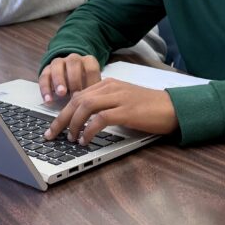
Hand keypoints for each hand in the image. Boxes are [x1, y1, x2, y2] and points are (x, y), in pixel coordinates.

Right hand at [39, 53, 101, 101]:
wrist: (69, 76)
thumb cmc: (84, 84)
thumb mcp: (91, 86)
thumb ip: (94, 92)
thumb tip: (98, 107)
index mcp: (88, 61)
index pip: (91, 67)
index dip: (91, 81)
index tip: (90, 95)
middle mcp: (73, 59)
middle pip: (74, 63)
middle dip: (75, 80)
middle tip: (75, 95)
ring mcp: (59, 63)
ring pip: (57, 66)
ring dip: (59, 80)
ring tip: (61, 94)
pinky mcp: (47, 70)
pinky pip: (44, 76)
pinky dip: (45, 88)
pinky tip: (48, 100)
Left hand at [45, 78, 178, 146]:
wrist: (173, 107)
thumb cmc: (149, 107)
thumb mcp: (122, 100)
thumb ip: (104, 103)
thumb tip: (83, 115)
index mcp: (108, 84)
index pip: (78, 95)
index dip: (63, 111)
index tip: (54, 126)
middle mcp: (111, 88)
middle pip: (77, 100)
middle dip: (61, 119)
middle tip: (51, 134)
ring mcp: (119, 98)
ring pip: (85, 106)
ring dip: (73, 124)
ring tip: (70, 138)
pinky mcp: (126, 111)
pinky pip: (100, 119)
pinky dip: (89, 130)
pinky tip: (86, 140)